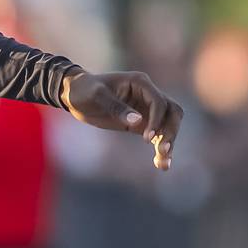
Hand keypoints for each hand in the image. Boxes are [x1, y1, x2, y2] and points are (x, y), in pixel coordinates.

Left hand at [61, 69, 183, 170]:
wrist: (75, 95)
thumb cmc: (84, 90)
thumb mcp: (96, 96)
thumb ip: (116, 107)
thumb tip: (138, 121)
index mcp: (140, 83)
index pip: (159, 102)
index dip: (157, 120)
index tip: (147, 138)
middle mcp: (147, 95)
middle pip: (172, 112)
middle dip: (170, 131)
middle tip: (162, 149)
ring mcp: (146, 109)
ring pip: (169, 125)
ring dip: (169, 142)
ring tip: (163, 162)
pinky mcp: (141, 123)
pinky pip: (157, 135)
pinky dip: (160, 148)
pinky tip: (161, 164)